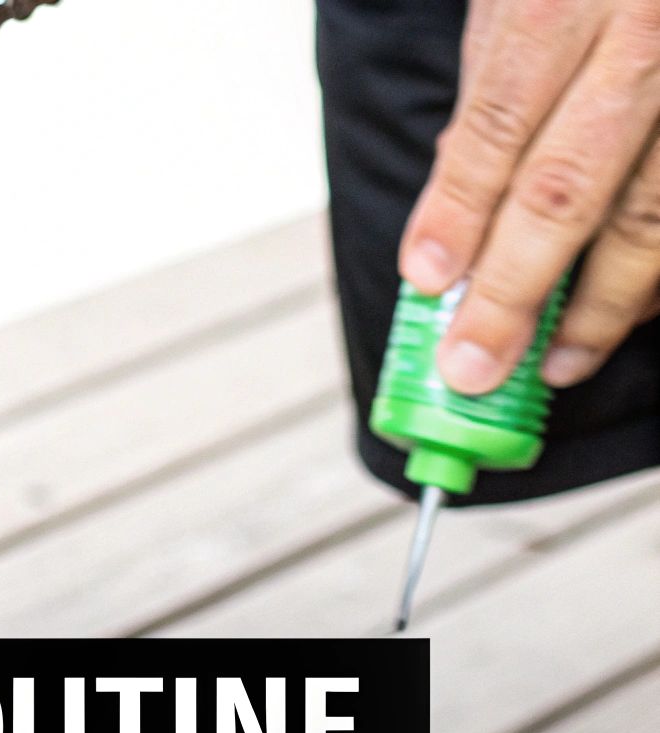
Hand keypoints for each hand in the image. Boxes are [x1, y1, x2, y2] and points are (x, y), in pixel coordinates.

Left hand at [398, 0, 659, 392]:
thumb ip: (496, 91)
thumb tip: (454, 197)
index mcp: (564, 2)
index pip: (497, 126)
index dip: (458, 213)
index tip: (427, 284)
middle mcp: (646, 37)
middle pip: (569, 185)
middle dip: (515, 291)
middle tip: (474, 365)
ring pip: (655, 214)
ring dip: (602, 303)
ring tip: (556, 360)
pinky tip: (633, 309)